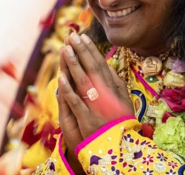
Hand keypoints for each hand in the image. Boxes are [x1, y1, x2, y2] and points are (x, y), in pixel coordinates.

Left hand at [56, 33, 131, 167]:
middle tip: (72, 36)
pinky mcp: (88, 120)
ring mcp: (97, 108)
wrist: (121, 149)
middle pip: (93, 70)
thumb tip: (108, 65)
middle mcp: (107, 97)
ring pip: (84, 82)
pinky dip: (69, 90)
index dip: (91, 51)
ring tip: (66, 49)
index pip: (101, 66)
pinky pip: (77, 103)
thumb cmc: (120, 123)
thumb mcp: (123, 102)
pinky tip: (61, 77)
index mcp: (114, 90)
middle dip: (82, 52)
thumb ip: (116, 84)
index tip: (83, 37)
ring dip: (74, 64)